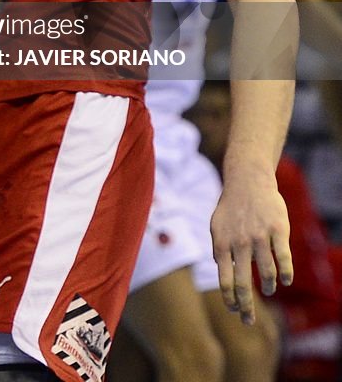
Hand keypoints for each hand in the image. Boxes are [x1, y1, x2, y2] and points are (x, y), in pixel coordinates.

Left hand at [211, 169, 292, 323]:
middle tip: (248, 321)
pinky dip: (286, 274)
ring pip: (267, 273)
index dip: (230, 300)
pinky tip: (285, 281)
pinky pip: (284, 259)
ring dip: (269, 287)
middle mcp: (240, 243)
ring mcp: (260, 237)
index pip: (225, 281)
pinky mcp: (278, 230)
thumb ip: (218, 250)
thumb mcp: (216, 227)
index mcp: (222, 244)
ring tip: (269, 290)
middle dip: (247, 308)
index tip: (234, 310)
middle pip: (244, 285)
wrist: (248, 180)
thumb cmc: (231, 207)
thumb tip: (223, 274)